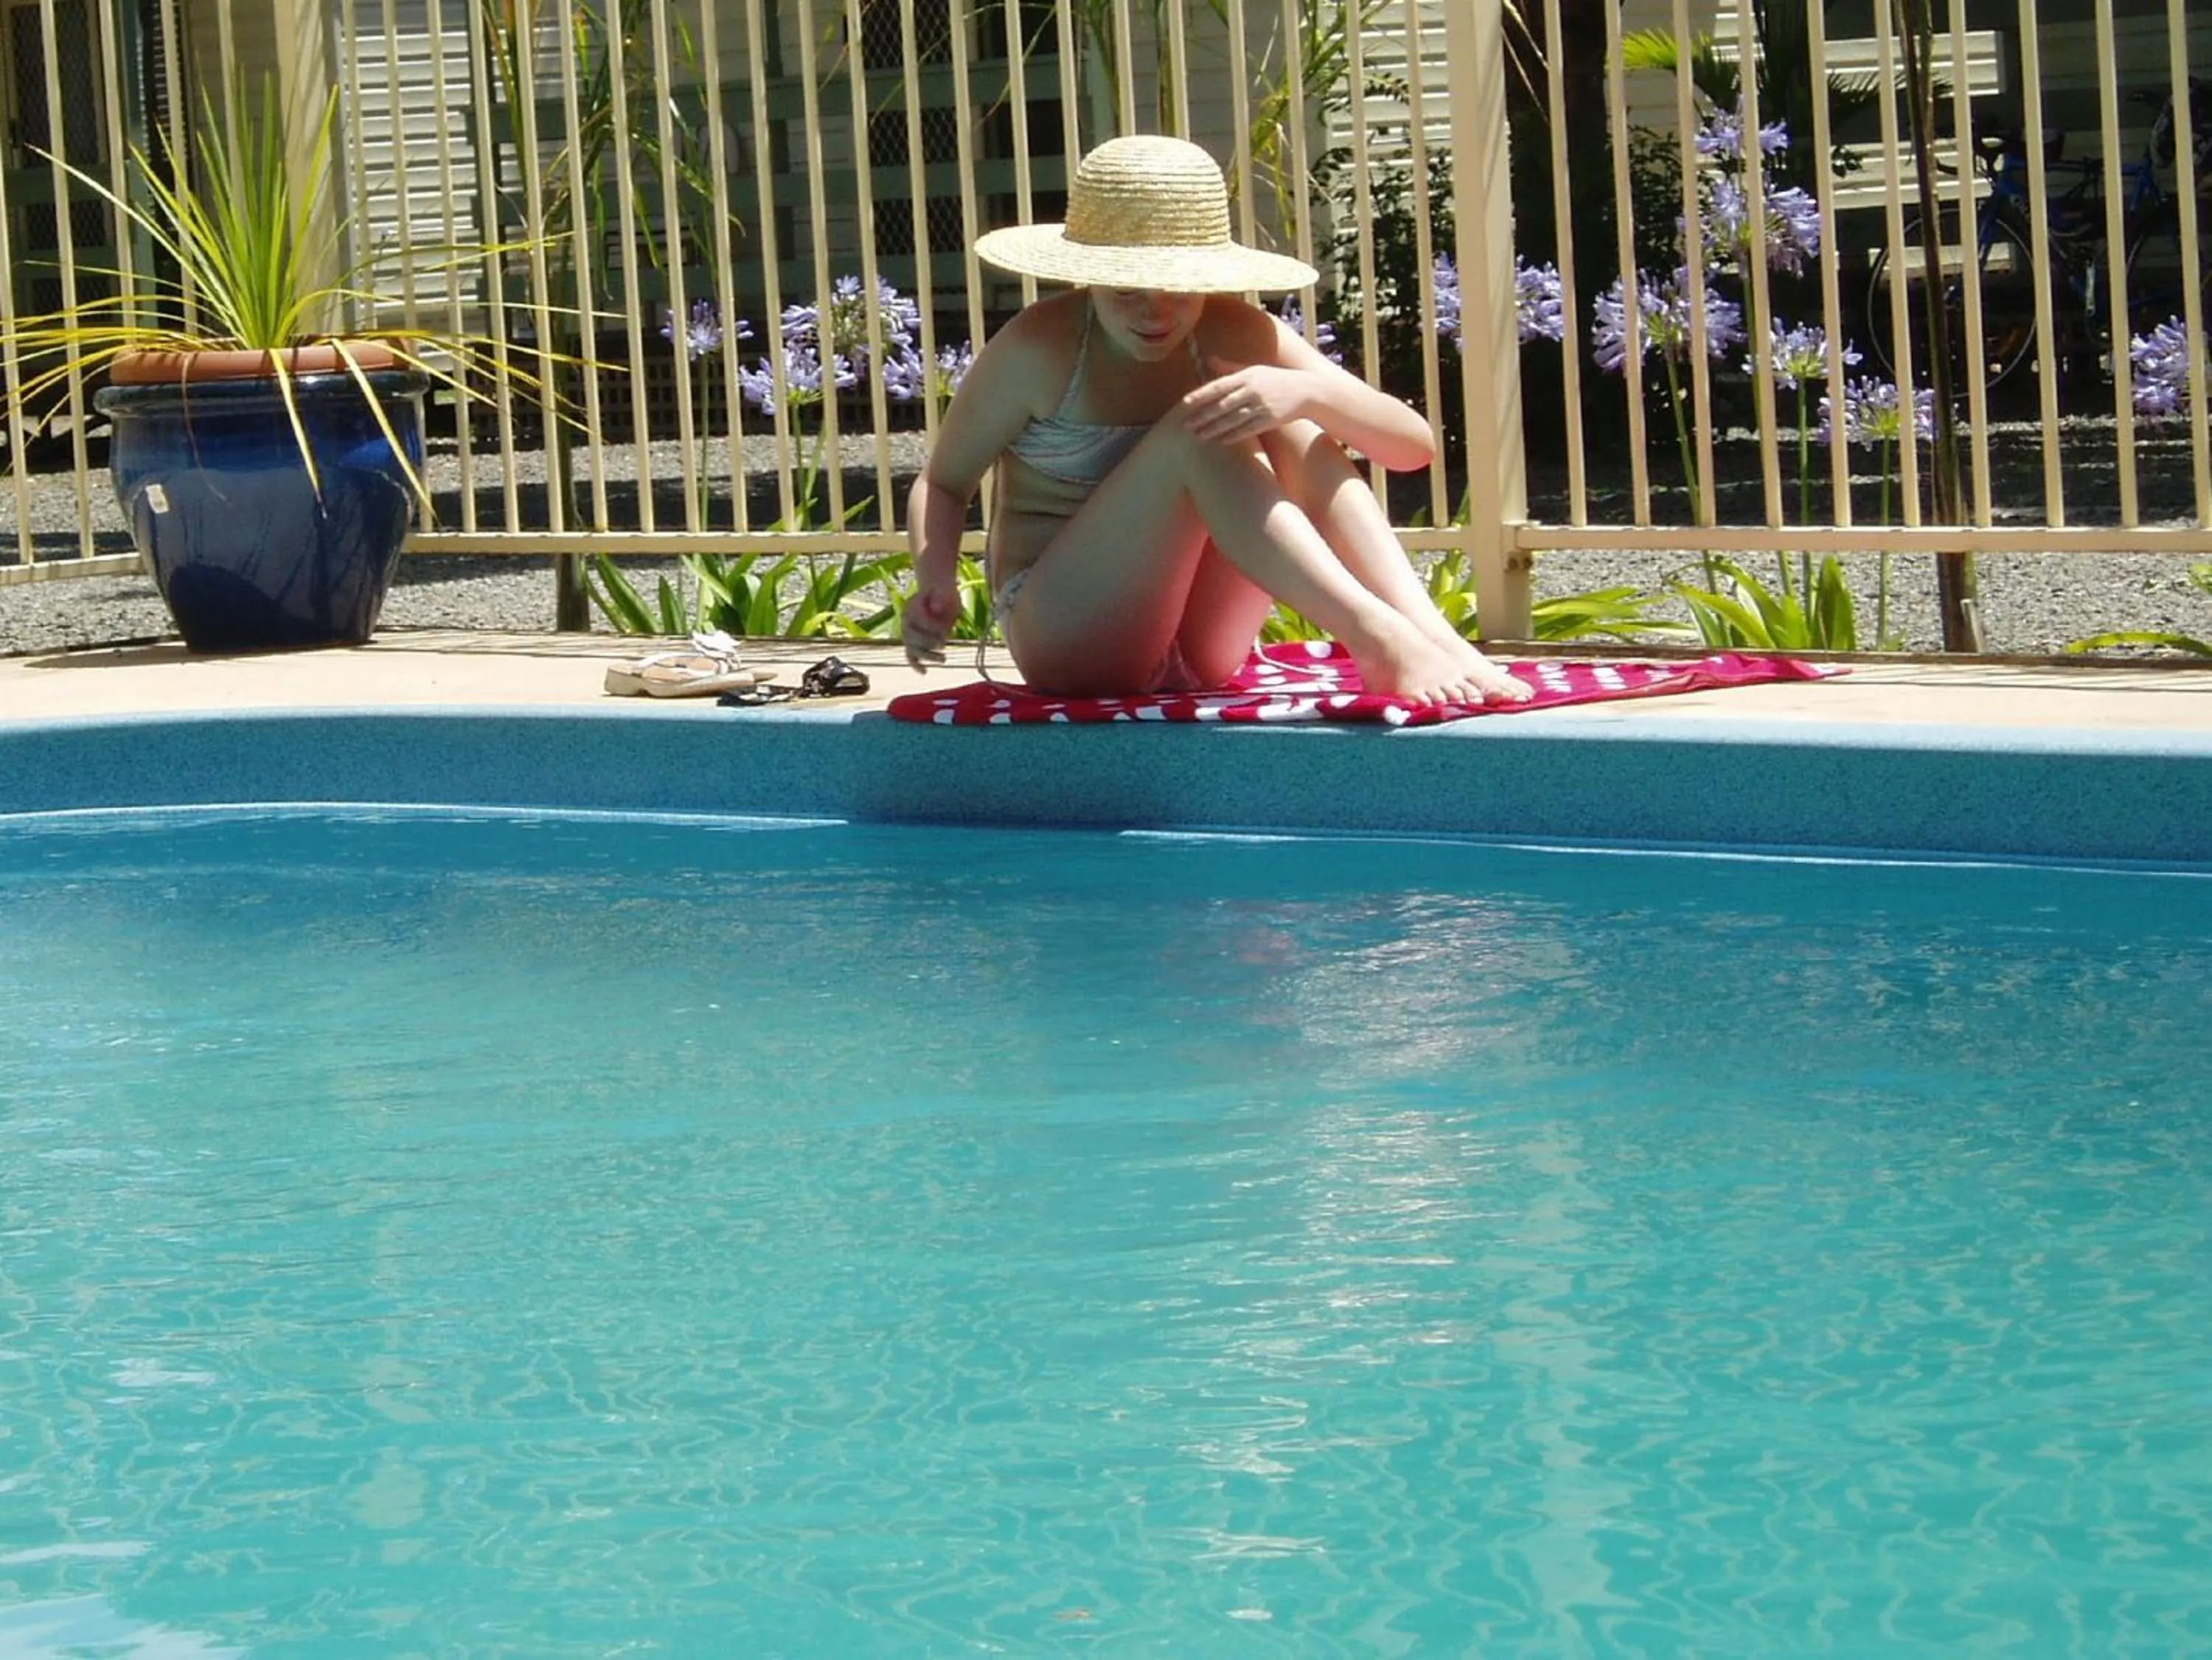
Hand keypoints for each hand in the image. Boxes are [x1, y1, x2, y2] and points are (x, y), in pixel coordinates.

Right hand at [901, 578, 959, 670]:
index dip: (934, 628)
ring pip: (913, 649)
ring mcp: (909, 634)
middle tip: (944, 644)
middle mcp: (906, 622)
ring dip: (928, 656)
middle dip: (931, 642)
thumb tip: (936, 609)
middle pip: (914, 638)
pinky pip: (911, 656)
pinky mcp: (915, 643)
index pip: (920, 622)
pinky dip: (916, 665)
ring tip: (944, 659)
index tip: (949, 628)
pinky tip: (924, 672)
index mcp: (911, 607)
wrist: (939, 595)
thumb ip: (940, 599)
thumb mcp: (945, 592)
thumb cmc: (943, 593)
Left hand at [1182, 362, 1309, 443]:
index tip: (1185, 404)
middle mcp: (1253, 390)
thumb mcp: (1254, 369)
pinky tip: (1220, 440)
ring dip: (1214, 429)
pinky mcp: (1270, 420)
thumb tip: (1209, 359)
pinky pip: (1247, 429)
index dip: (1200, 396)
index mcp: (1247, 375)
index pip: (1218, 386)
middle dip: (1203, 416)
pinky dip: (1233, 435)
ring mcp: (1262, 406)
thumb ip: (1230, 367)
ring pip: (1233, 420)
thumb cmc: (1276, 379)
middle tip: (1186, 425)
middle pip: (1223, 405)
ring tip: (1199, 435)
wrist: (1307, 391)